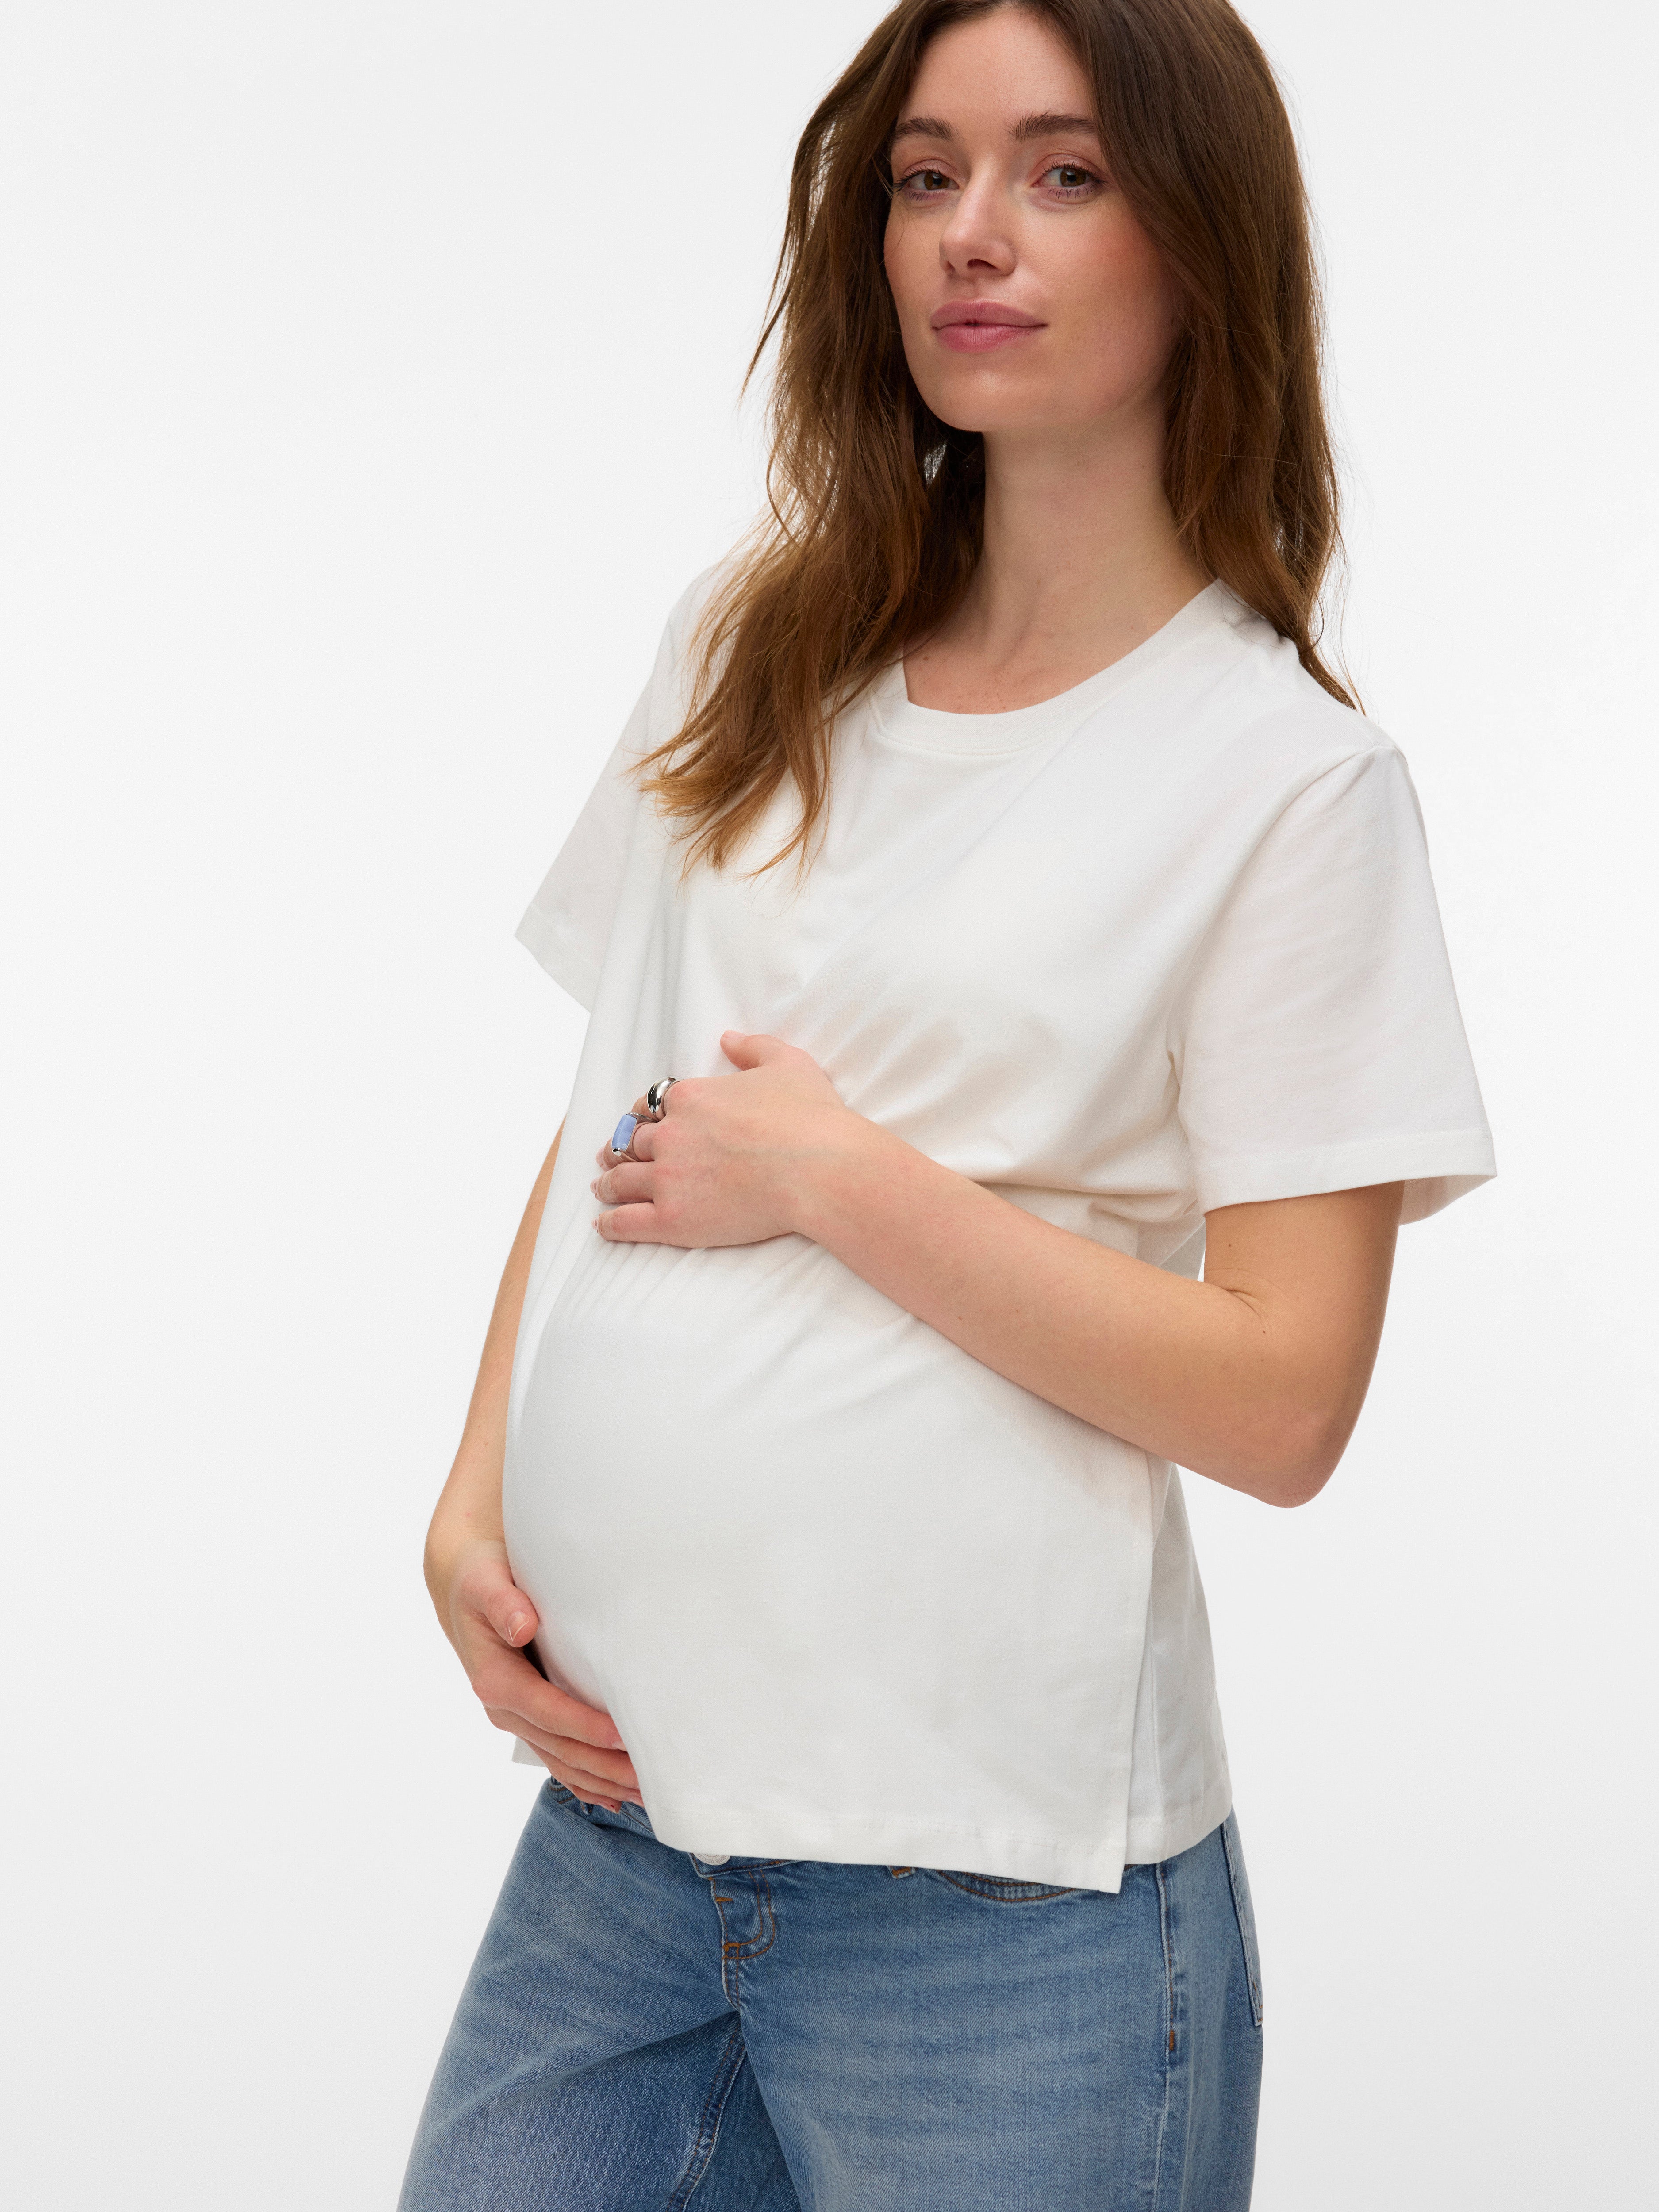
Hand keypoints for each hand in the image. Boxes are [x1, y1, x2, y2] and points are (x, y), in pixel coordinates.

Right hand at [440, 1539, 640, 1810]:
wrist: (464, 1584)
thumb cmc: (480, 1578)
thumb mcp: (484, 1582)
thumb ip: (503, 1604)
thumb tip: (523, 1626)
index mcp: (495, 1680)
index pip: (547, 1711)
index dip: (584, 1726)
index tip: (622, 1735)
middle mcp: (505, 1708)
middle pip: (561, 1747)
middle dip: (605, 1766)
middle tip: (652, 1777)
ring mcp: (518, 1718)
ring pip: (563, 1760)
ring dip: (603, 1780)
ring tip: (648, 1794)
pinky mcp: (530, 1718)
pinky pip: (558, 1757)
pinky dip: (585, 1780)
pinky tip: (614, 1797)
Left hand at [592, 1031, 852, 1247]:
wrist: (819, 1168)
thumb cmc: (810, 1117)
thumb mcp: (787, 1063)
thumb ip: (753, 1047)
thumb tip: (727, 1040)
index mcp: (692, 1098)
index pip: (652, 1106)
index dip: (644, 1115)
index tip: (641, 1123)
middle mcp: (671, 1136)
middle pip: (631, 1142)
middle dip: (619, 1148)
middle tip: (609, 1156)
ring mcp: (668, 1179)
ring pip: (622, 1180)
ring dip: (607, 1182)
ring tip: (601, 1187)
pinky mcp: (673, 1219)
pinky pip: (627, 1222)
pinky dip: (611, 1224)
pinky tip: (603, 1224)